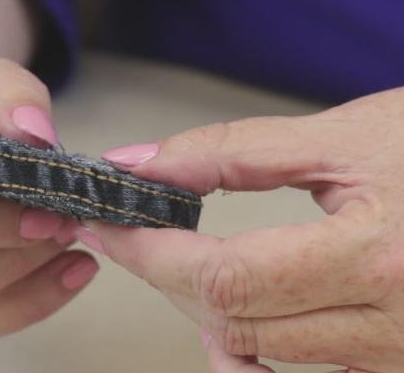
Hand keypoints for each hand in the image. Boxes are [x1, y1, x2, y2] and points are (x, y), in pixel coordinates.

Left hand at [76, 88, 403, 371]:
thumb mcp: (343, 137)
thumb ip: (232, 151)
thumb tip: (140, 163)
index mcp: (378, 257)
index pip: (222, 276)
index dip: (151, 252)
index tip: (111, 225)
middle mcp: (394, 326)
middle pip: (232, 321)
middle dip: (169, 276)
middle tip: (144, 233)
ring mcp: (398, 358)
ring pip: (258, 355)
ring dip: (207, 309)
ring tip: (189, 261)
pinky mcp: (397, 365)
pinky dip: (254, 349)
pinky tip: (245, 316)